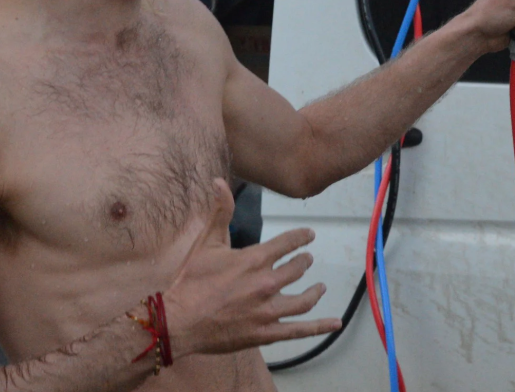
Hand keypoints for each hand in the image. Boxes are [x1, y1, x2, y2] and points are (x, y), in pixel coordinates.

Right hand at [164, 179, 340, 357]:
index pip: (289, 242)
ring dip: (314, 290)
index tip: (309, 235)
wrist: (179, 321)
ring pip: (304, 299)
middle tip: (306, 260)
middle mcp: (267, 283)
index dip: (301, 237)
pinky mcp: (266, 333)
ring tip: (320, 287)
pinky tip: (335, 324)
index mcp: (256, 259)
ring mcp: (268, 310)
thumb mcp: (207, 242)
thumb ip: (220, 211)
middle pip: (298, 269)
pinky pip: (299, 330)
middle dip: (304, 262)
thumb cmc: (192, 280)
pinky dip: (319, 327)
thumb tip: (219, 181)